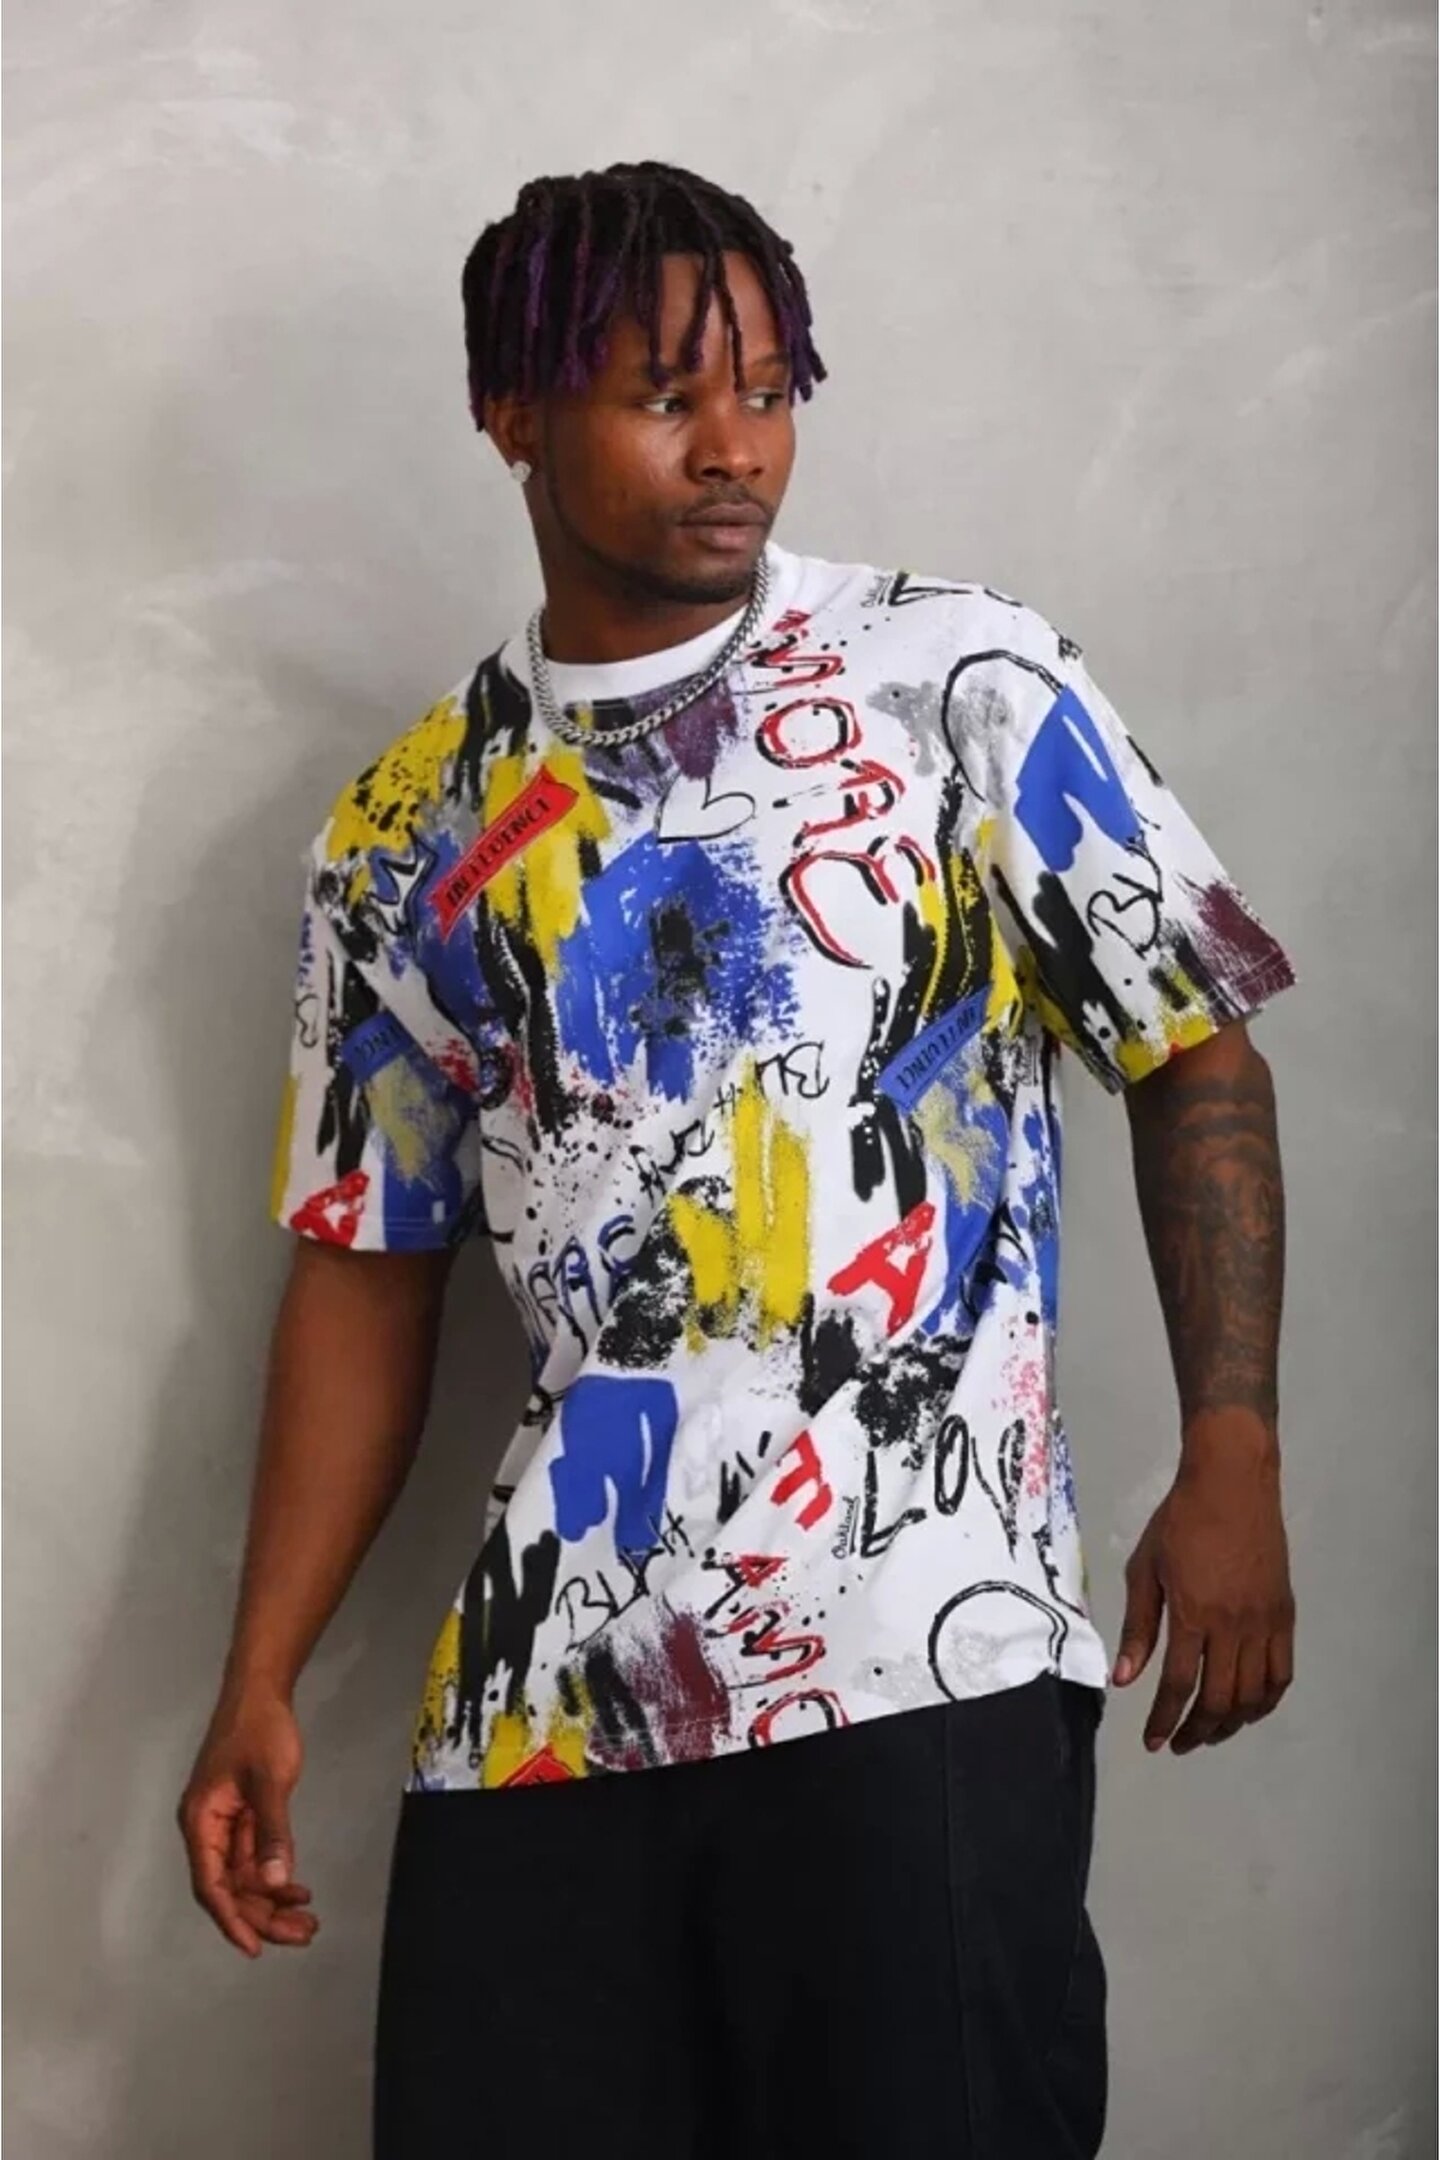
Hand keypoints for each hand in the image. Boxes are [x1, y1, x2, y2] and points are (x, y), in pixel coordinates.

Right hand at [177, 1685, 318, 1956]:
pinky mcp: (243, 1816)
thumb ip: (273, 1832)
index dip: (232, 1919)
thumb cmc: (260, 1730)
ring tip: (308, 1921)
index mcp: (201, 1822)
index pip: (211, 1884)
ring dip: (272, 1900)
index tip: (255, 1948)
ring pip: (244, 1877)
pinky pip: (255, 1858)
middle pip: (230, 1887)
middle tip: (303, 1934)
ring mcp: (225, 1824)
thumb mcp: (270, 1780)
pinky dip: (276, 1875)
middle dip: (262, 1915)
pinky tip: (300, 1890)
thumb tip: (274, 1884)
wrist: (261, 1690)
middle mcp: (208, 1829)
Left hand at [1112, 1425, 1294, 1754]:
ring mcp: (1263, 1623)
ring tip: (1209, 1733)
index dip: (1164, 1720)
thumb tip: (1124, 1680)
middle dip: (1196, 1731)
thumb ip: (1138, 1626)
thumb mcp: (1145, 1568)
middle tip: (1179, 1743)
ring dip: (1230, 1724)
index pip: (1179, 1685)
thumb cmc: (1179, 1521)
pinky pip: (1281, 1674)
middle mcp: (1232, 1626)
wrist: (1232, 1483)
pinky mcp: (1284, 1615)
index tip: (1153, 1742)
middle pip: (1219, 1700)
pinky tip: (1248, 1709)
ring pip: (1253, 1695)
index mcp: (1192, 1614)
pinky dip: (1266, 1701)